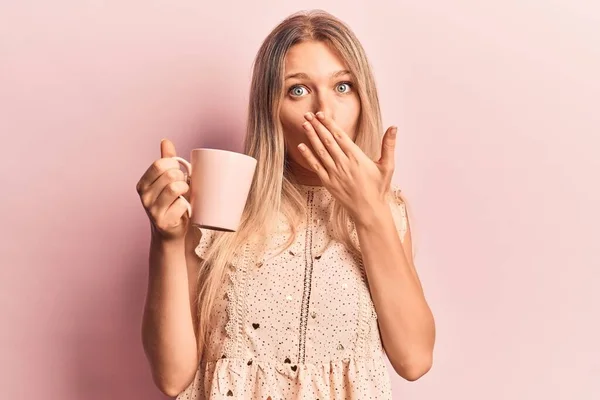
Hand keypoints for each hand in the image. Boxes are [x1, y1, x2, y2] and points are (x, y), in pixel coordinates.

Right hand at [136, 139, 190, 241]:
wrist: (171, 233)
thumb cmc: (171, 203)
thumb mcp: (166, 180)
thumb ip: (166, 160)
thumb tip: (165, 141)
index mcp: (142, 184)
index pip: (160, 164)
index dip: (174, 165)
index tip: (178, 173)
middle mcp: (144, 196)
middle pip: (170, 175)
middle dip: (182, 178)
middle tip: (183, 187)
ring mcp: (152, 210)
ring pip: (175, 188)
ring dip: (185, 190)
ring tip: (184, 196)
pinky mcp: (163, 222)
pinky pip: (181, 205)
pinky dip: (187, 206)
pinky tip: (183, 211)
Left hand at [297, 111, 396, 225]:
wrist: (369, 210)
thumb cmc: (379, 188)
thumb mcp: (388, 166)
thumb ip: (389, 145)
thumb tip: (394, 127)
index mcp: (357, 157)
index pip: (340, 136)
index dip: (329, 124)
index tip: (321, 114)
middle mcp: (344, 163)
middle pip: (327, 140)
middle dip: (317, 126)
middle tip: (307, 114)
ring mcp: (334, 173)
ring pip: (320, 151)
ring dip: (311, 136)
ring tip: (304, 124)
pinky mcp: (328, 183)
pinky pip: (316, 166)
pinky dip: (308, 155)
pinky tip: (301, 146)